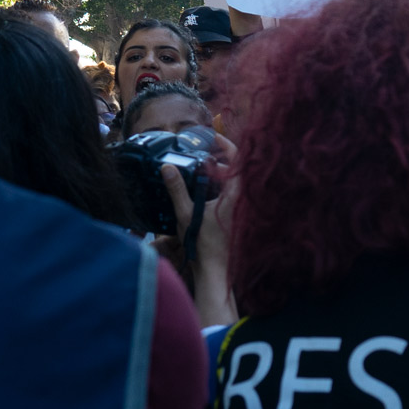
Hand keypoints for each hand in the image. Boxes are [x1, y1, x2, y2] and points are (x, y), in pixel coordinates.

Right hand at [163, 148, 236, 327]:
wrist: (214, 271)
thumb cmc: (203, 244)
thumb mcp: (187, 214)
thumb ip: (177, 189)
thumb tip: (167, 167)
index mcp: (235, 196)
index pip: (237, 161)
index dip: (227, 145)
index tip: (213, 137)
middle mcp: (241, 200)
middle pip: (235, 170)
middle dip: (218, 158)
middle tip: (200, 152)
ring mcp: (239, 209)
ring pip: (232, 182)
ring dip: (217, 173)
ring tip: (197, 168)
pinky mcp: (234, 216)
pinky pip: (229, 194)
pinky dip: (217, 186)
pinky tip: (201, 189)